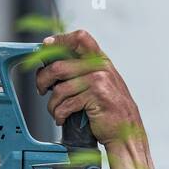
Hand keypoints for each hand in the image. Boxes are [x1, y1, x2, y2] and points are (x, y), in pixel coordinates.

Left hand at [35, 30, 149, 157]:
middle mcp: (100, 67)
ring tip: (56, 110)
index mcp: (100, 60)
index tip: (45, 46)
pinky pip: (66, 104)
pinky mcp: (96, 97)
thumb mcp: (100, 82)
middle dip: (43, 79)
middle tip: (41, 88)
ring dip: (52, 104)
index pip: (80, 38)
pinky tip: (62, 118)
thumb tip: (50, 64)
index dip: (59, 40)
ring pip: (59, 89)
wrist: (126, 131)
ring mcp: (99, 81)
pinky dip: (59, 114)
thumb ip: (81, 70)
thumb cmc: (110, 109)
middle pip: (58, 66)